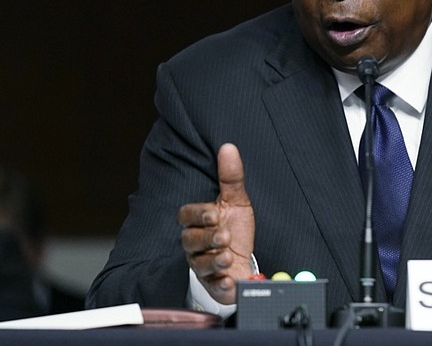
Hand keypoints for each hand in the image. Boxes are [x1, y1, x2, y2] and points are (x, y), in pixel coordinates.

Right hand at [178, 143, 254, 304]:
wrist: (244, 262)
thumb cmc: (236, 229)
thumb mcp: (237, 201)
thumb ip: (231, 177)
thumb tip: (228, 147)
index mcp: (199, 222)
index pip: (186, 215)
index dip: (198, 214)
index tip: (214, 214)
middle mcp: (196, 244)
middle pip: (189, 240)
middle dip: (207, 237)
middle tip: (224, 235)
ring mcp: (202, 264)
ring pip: (198, 263)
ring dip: (213, 259)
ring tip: (227, 255)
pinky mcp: (213, 283)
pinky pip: (212, 284)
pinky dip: (220, 282)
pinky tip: (229, 277)